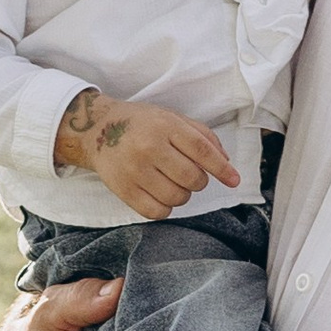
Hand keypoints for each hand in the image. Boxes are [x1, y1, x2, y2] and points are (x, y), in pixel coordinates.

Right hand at [57, 92, 238, 222]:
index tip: (234, 180)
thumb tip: (226, 163)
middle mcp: (149, 147)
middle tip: (189, 174)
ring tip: (173, 182)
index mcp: (165, 126)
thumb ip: (202, 136)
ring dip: (183, 195)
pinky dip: (166, 208)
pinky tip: (161, 194)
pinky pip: (157, 212)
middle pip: (192, 178)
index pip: (202, 150)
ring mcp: (134, 170)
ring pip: (177, 197)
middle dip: (199, 181)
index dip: (222, 169)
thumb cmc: (142, 124)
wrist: (97, 129)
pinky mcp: (123, 189)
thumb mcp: (172, 118)